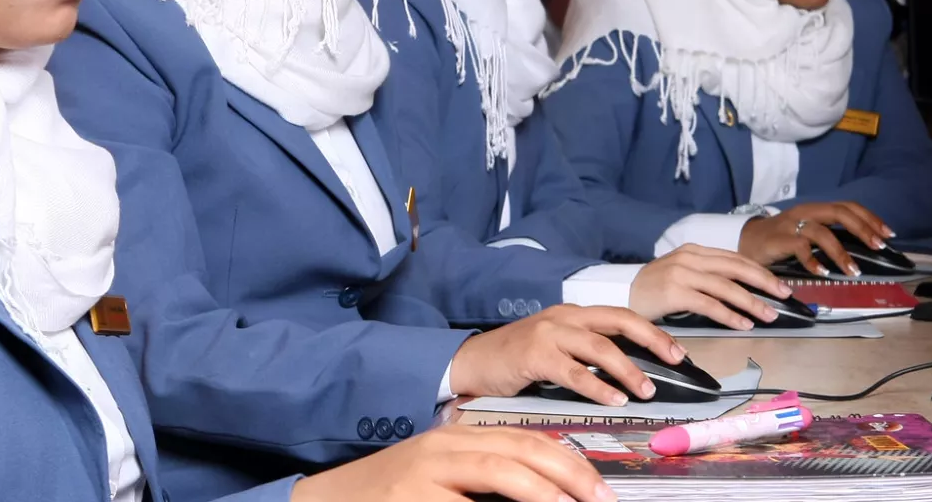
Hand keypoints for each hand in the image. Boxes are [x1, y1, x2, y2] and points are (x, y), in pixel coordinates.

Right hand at [293, 424, 613, 501]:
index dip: (571, 464)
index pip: (529, 440)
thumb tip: (547, 494)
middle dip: (571, 476)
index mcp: (461, 436)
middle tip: (603, 500)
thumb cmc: (393, 494)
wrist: (329, 500)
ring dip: (544, 493)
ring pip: (501, 473)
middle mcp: (448, 445)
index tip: (602, 490)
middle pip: (524, 451)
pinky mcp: (413, 497)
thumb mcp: (443, 477)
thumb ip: (488, 480)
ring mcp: (428, 470)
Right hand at [448, 304, 681, 406]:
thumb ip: (586, 350)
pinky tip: (613, 399)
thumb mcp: (556, 345)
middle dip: (652, 340)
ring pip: (600, 348)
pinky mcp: (535, 355)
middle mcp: (565, 317)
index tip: (677, 351)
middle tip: (675, 361)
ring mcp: (549, 334)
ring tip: (646, 390)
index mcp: (573, 313)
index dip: (652, 331)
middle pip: (620, 321)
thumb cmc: (517, 358)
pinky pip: (574, 372)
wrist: (473, 361)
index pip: (622, 315)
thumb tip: (627, 370)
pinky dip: (597, 387)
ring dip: (628, 370)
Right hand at [626, 244, 794, 329]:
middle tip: (784, 296)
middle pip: (736, 268)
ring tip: (768, 314)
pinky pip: (709, 304)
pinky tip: (743, 324)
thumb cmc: (652, 290)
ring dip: (751, 302)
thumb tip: (740, 289)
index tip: (780, 284)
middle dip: (764, 283)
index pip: (735, 258)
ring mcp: (681, 273)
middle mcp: (689, 258)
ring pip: (726, 286)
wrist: (618, 294)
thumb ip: (706, 276)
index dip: (760, 271)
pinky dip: (729, 315)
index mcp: (694, 250)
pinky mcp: (674, 291)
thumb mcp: (681, 274)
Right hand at [737, 202, 894, 276]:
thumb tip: (861, 250)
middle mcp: (806, 212)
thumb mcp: (808, 234)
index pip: (848, 207)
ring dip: (841, 253)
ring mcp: (792, 225)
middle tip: (879, 246)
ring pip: (823, 233)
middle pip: (839, 213)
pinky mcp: (779, 239)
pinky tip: (824, 274)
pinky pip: (801, 249)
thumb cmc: (781, 240)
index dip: (870, 218)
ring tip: (854, 271)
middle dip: (863, 229)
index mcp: (816, 210)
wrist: (746, 241)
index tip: (888, 234)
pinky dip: (814, 262)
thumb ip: (829, 237)